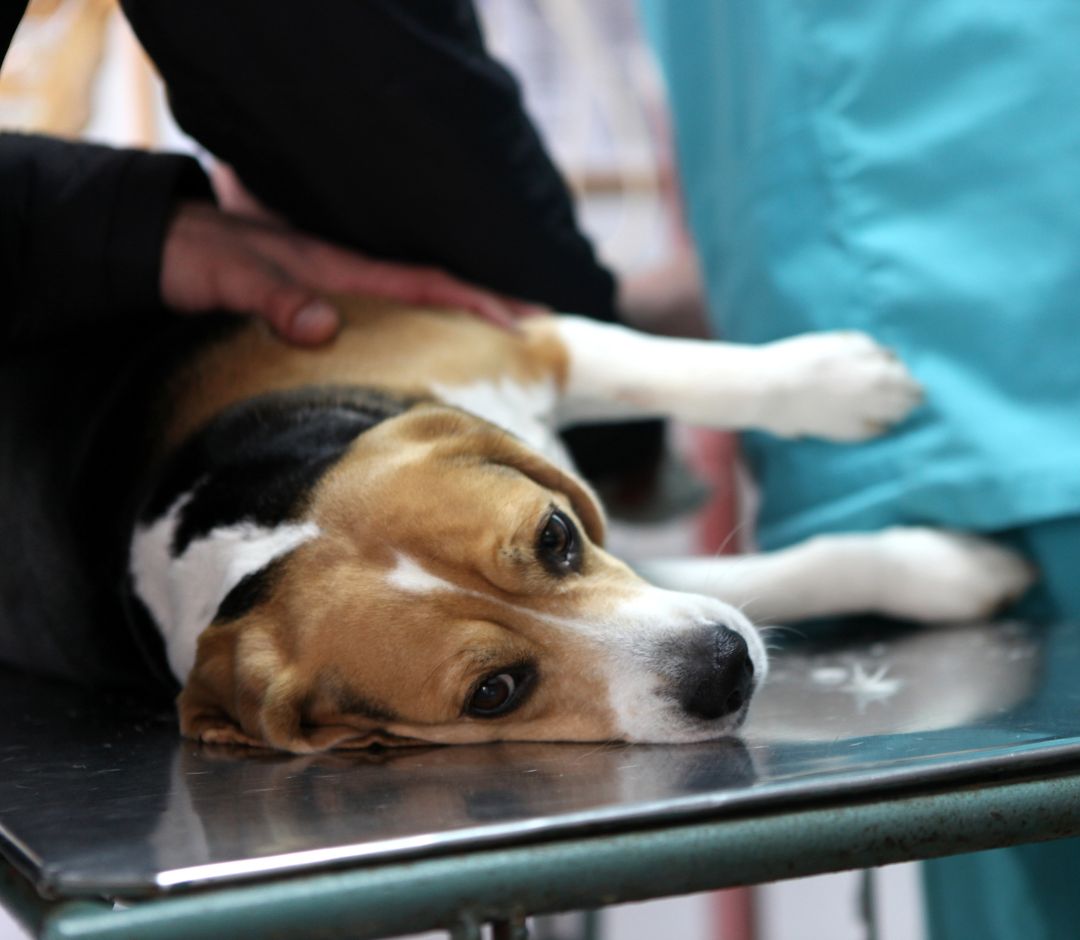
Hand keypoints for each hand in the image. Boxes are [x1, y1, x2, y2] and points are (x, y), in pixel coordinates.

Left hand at [160, 201, 538, 345]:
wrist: (160, 244)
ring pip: (415, 310)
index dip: (477, 300)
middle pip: (434, 294)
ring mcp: (339, 295)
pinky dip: (420, 336)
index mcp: (341, 269)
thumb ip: (275, 296)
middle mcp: (350, 281)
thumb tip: (326, 327)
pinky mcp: (322, 310)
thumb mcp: (229, 276)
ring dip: (460, 326)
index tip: (526, 322)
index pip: (425, 283)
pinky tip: (430, 361)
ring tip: (502, 355)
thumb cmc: (196, 257)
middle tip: (538, 340)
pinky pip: (386, 325)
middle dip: (488, 312)